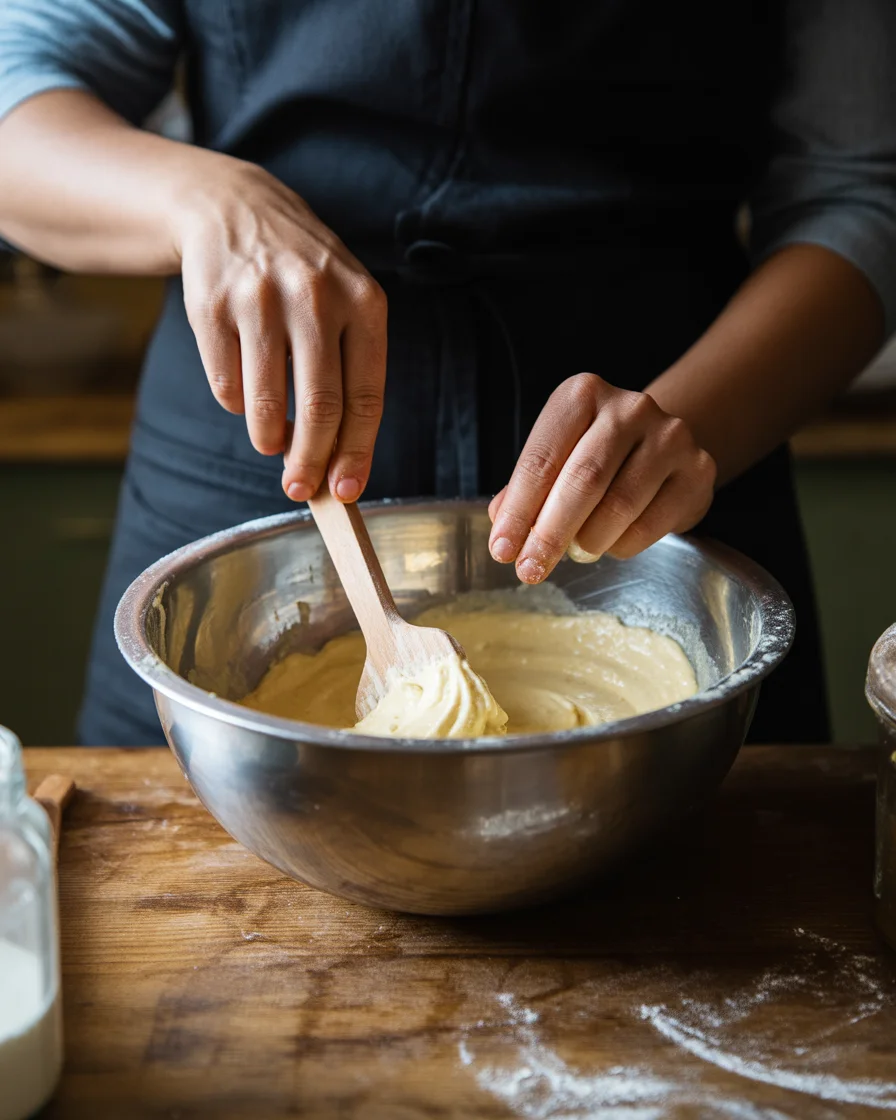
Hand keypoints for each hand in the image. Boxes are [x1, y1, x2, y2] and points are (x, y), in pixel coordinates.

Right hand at [175, 161, 386, 502]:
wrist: (232, 207)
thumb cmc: (302, 273)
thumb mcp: (344, 301)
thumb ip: (350, 371)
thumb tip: (337, 460)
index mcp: (363, 301)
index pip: (366, 396)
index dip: (357, 452)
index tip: (346, 491)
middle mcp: (315, 296)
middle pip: (320, 408)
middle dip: (310, 462)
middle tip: (301, 489)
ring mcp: (260, 299)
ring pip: (265, 405)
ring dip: (268, 439)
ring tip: (271, 441)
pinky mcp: (212, 307)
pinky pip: (226, 387)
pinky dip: (236, 405)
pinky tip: (244, 387)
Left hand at [487, 373, 715, 582]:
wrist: (659, 445)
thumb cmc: (595, 454)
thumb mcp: (556, 458)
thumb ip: (525, 492)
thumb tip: (505, 534)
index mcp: (582, 394)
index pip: (541, 459)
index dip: (518, 511)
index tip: (501, 551)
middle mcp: (629, 408)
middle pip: (582, 481)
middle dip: (550, 534)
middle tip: (531, 569)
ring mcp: (669, 436)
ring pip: (618, 505)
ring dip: (587, 542)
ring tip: (575, 553)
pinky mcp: (697, 470)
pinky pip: (649, 524)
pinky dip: (621, 546)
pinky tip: (610, 544)